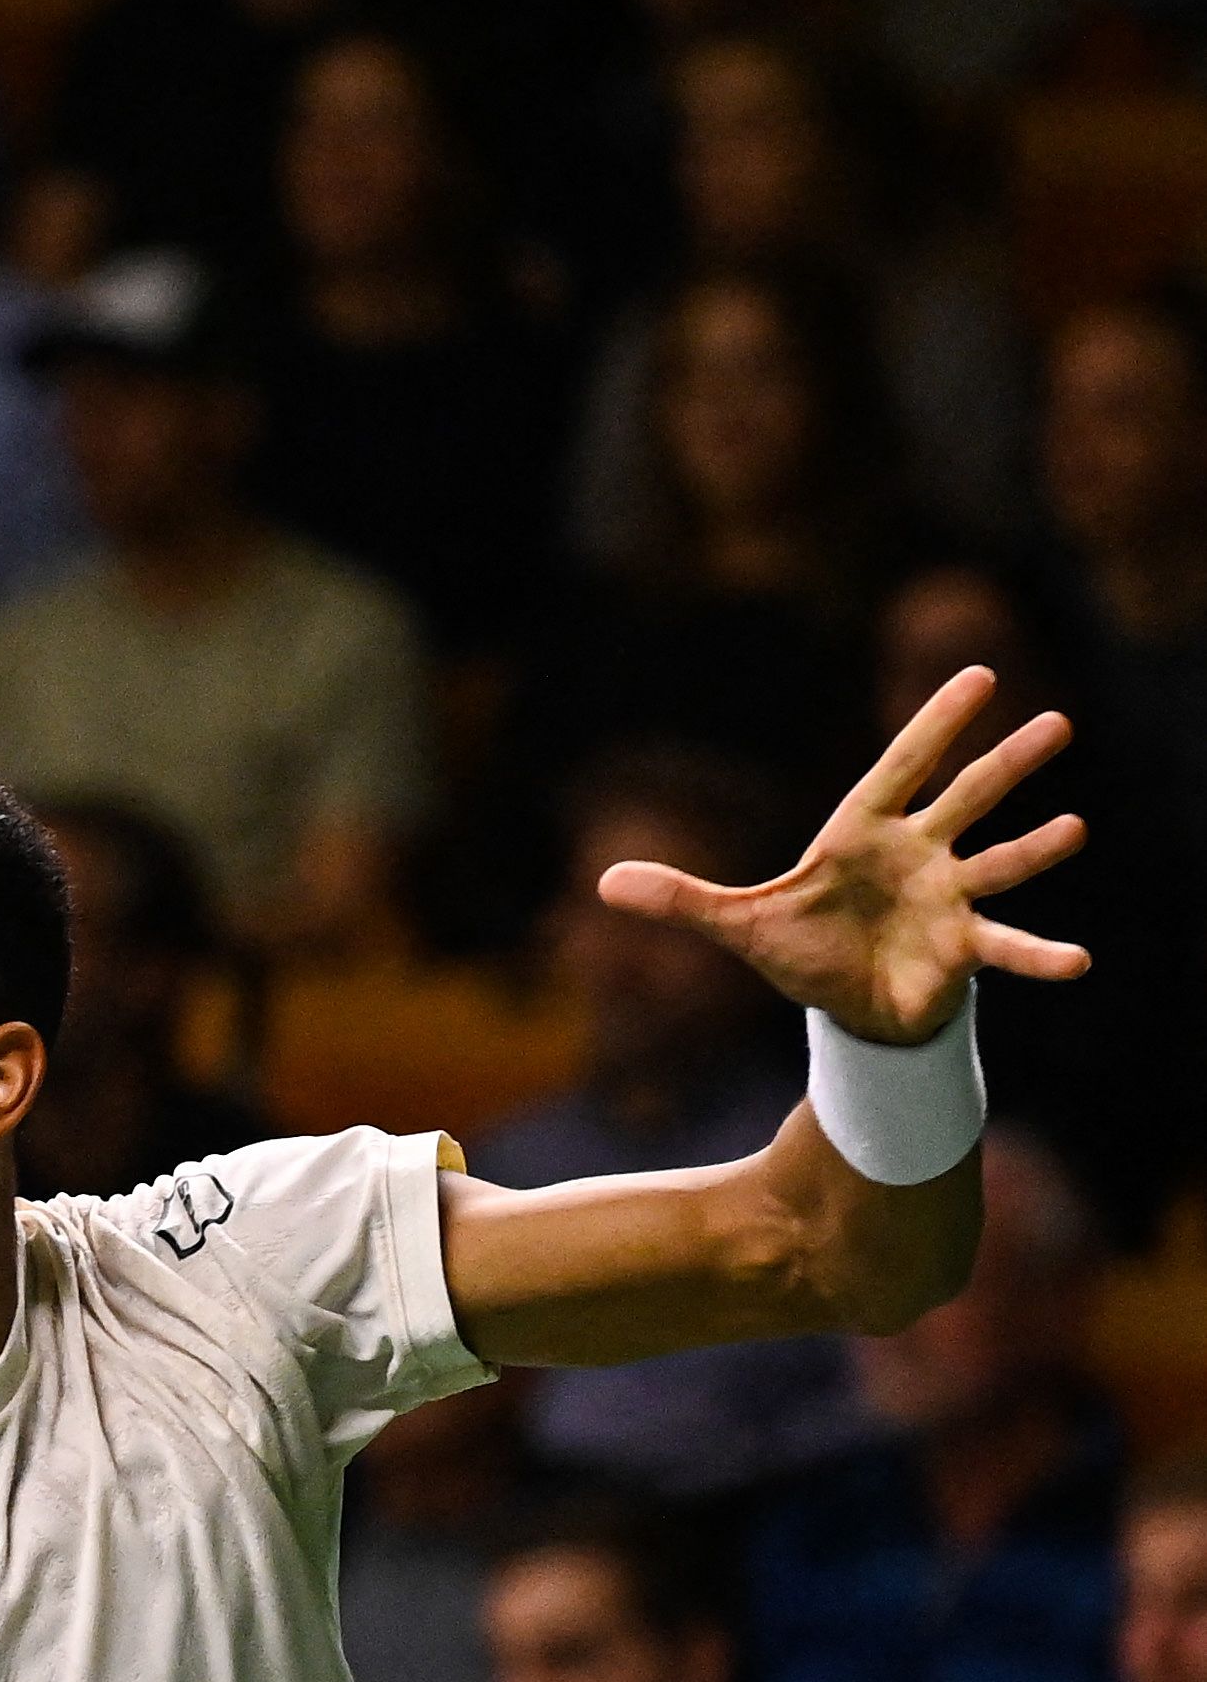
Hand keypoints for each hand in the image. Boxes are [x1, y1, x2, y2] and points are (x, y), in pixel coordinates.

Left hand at [598, 665, 1090, 1043]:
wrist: (847, 1006)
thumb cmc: (805, 949)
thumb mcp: (739, 924)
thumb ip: (681, 900)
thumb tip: (603, 882)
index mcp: (864, 833)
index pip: (903, 766)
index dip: (937, 723)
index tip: (981, 675)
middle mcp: (918, 855)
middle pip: (966, 799)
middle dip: (1006, 764)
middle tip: (1057, 723)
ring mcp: (948, 898)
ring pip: (998, 863)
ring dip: (1035, 848)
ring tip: (1075, 828)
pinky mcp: (962, 950)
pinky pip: (1006, 948)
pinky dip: (1039, 955)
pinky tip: (1078, 960)